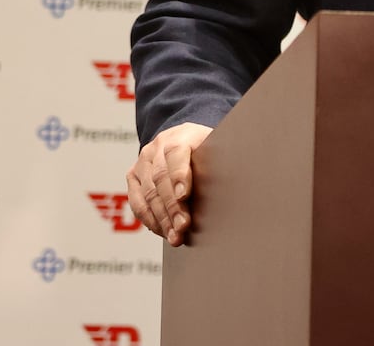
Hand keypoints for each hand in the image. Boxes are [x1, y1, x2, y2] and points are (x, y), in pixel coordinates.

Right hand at [126, 122, 212, 245]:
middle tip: (183, 226)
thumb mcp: (217, 149)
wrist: (182, 139)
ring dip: (161, 218)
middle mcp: (157, 147)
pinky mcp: (133, 175)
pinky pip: (137, 201)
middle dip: (172, 206)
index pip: (176, 154)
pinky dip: (150, 219)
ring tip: (175, 236)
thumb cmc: (206, 149)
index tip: (184, 196)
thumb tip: (239, 183)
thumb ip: (221, 162)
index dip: (179, 175)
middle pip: (160, 178)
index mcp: (181, 136)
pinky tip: (163, 231)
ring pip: (147, 193)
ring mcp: (143, 161)